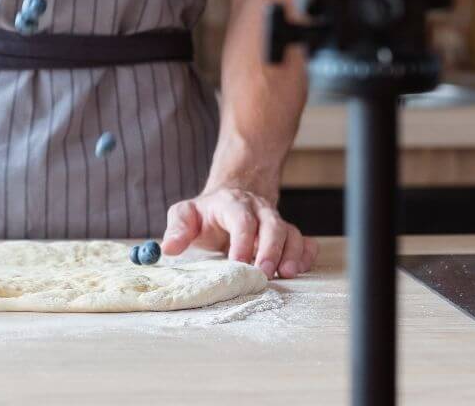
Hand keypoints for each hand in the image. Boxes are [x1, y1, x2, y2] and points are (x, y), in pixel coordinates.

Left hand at [162, 186, 317, 278]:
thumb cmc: (206, 215)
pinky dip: (306, 254)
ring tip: (287, 274)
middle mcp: (258, 210)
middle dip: (270, 249)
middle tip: (264, 273)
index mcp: (232, 204)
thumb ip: (177, 229)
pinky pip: (305, 241)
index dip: (242, 241)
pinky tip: (299, 269)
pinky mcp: (287, 234)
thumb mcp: (185, 215)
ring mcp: (275, 221)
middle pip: (272, 224)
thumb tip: (168, 248)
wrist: (229, 201)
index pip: (241, 218)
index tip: (237, 264)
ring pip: (291, 232)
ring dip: (292, 254)